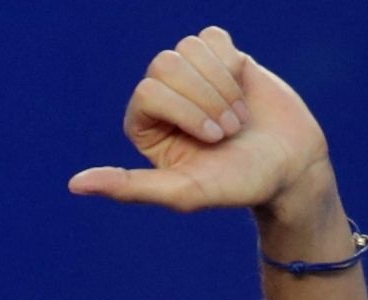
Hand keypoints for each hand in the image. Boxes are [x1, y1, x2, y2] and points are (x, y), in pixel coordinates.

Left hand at [69, 28, 333, 223]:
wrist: (292, 167)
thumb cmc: (238, 184)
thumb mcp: (183, 193)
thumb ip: (129, 188)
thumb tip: (75, 186)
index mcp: (145, 125)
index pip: (149, 90)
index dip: (186, 110)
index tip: (214, 140)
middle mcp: (162, 96)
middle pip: (165, 64)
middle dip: (206, 98)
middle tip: (229, 132)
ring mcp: (191, 75)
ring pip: (190, 48)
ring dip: (223, 84)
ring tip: (238, 117)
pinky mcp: (220, 57)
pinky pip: (213, 37)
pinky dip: (233, 63)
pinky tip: (243, 88)